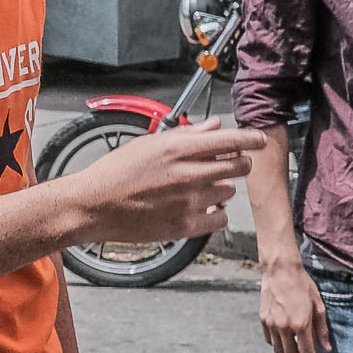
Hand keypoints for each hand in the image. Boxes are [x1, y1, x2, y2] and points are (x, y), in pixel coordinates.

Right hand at [62, 119, 266, 244]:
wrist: (93, 206)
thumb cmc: (115, 174)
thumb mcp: (148, 144)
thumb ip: (185, 135)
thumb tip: (212, 127)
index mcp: (177, 150)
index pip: (230, 140)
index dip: (251, 139)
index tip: (259, 140)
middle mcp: (187, 174)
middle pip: (238, 166)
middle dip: (238, 163)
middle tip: (228, 164)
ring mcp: (189, 201)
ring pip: (229, 192)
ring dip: (221, 188)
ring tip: (200, 188)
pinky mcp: (185, 226)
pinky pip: (220, 219)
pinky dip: (215, 213)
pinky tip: (201, 208)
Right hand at [259, 258, 330, 352]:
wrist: (281, 270)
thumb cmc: (303, 285)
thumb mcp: (318, 305)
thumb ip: (322, 329)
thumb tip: (326, 347)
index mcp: (300, 324)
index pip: (307, 352)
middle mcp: (283, 327)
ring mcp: (271, 323)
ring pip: (279, 349)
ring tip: (297, 350)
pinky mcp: (263, 319)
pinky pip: (270, 339)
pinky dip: (278, 344)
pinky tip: (286, 339)